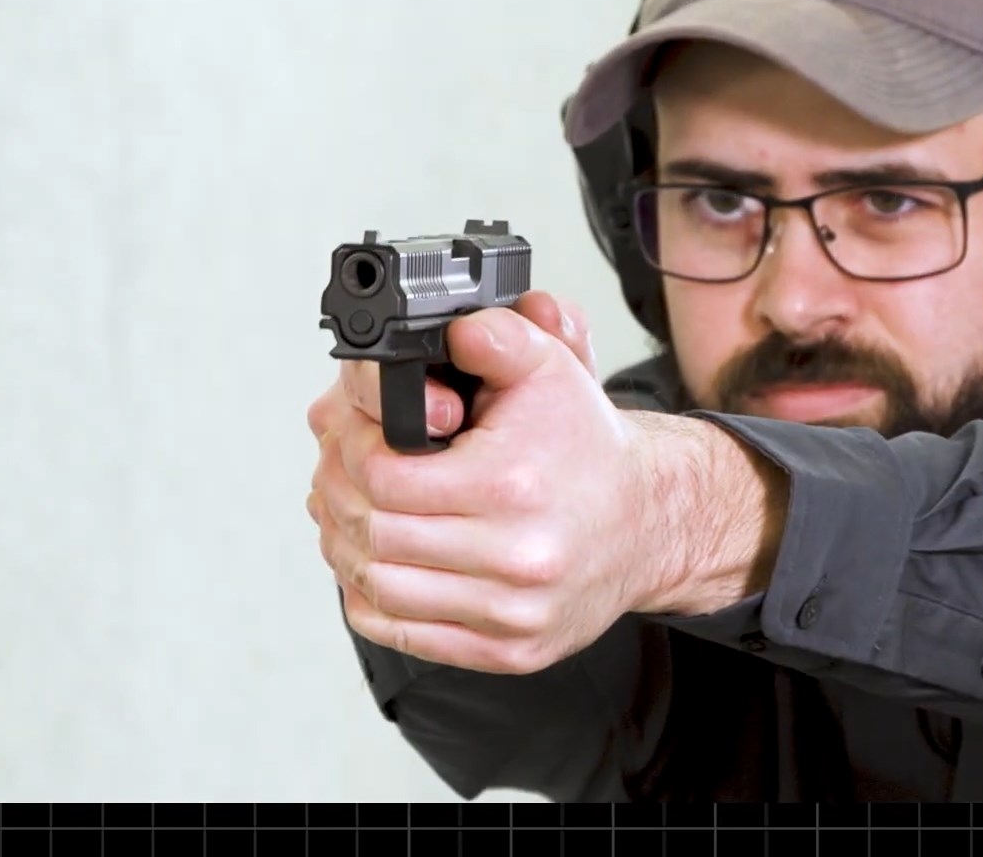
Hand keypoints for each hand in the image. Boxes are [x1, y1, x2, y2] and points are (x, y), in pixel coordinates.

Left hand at [305, 291, 678, 674]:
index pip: (384, 477)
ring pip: (380, 587)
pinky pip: (404, 634)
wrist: (648, 521)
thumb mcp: (550, 369)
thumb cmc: (587, 449)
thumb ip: (497, 337)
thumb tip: (451, 332)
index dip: (350, 450)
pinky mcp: (507, 650)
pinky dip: (369, 597)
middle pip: (373, 534)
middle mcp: (514, 558)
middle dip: (337, 493)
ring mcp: (510, 613)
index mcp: (512, 486)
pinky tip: (370, 560)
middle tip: (334, 468)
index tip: (352, 433)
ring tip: (344, 510)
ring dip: (344, 546)